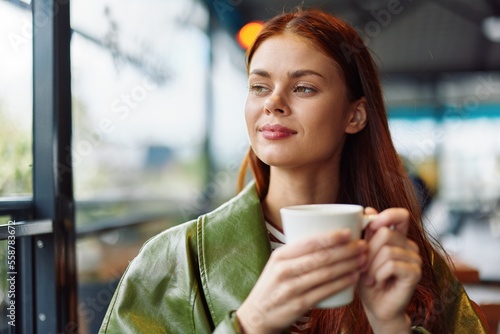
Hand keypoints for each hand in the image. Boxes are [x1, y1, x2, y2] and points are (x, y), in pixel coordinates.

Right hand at [236, 229, 366, 333]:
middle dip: (346, 250)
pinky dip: (341, 283)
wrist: (258, 315)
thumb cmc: (274, 285)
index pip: (309, 242)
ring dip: (348, 265)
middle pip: (321, 257)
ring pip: (325, 273)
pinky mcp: (298, 304)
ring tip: (363, 260)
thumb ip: (297, 252)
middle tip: (362, 245)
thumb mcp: (278, 264)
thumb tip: (326, 237)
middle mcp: (284, 270)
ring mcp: (290, 288)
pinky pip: (324, 292)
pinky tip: (353, 278)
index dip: (331, 236)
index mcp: (280, 255)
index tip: (349, 232)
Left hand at [358, 208, 421, 333]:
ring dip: (372, 267)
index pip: (401, 215)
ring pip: (387, 250)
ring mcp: (414, 259)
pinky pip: (392, 264)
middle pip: (385, 233)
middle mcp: (409, 245)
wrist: (375, 307)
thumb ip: (366, 234)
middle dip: (368, 252)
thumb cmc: (366, 279)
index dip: (387, 215)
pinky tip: (378, 282)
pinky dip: (379, 274)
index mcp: (397, 237)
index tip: (370, 227)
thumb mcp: (362, 253)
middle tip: (364, 268)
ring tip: (370, 278)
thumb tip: (368, 210)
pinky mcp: (415, 272)